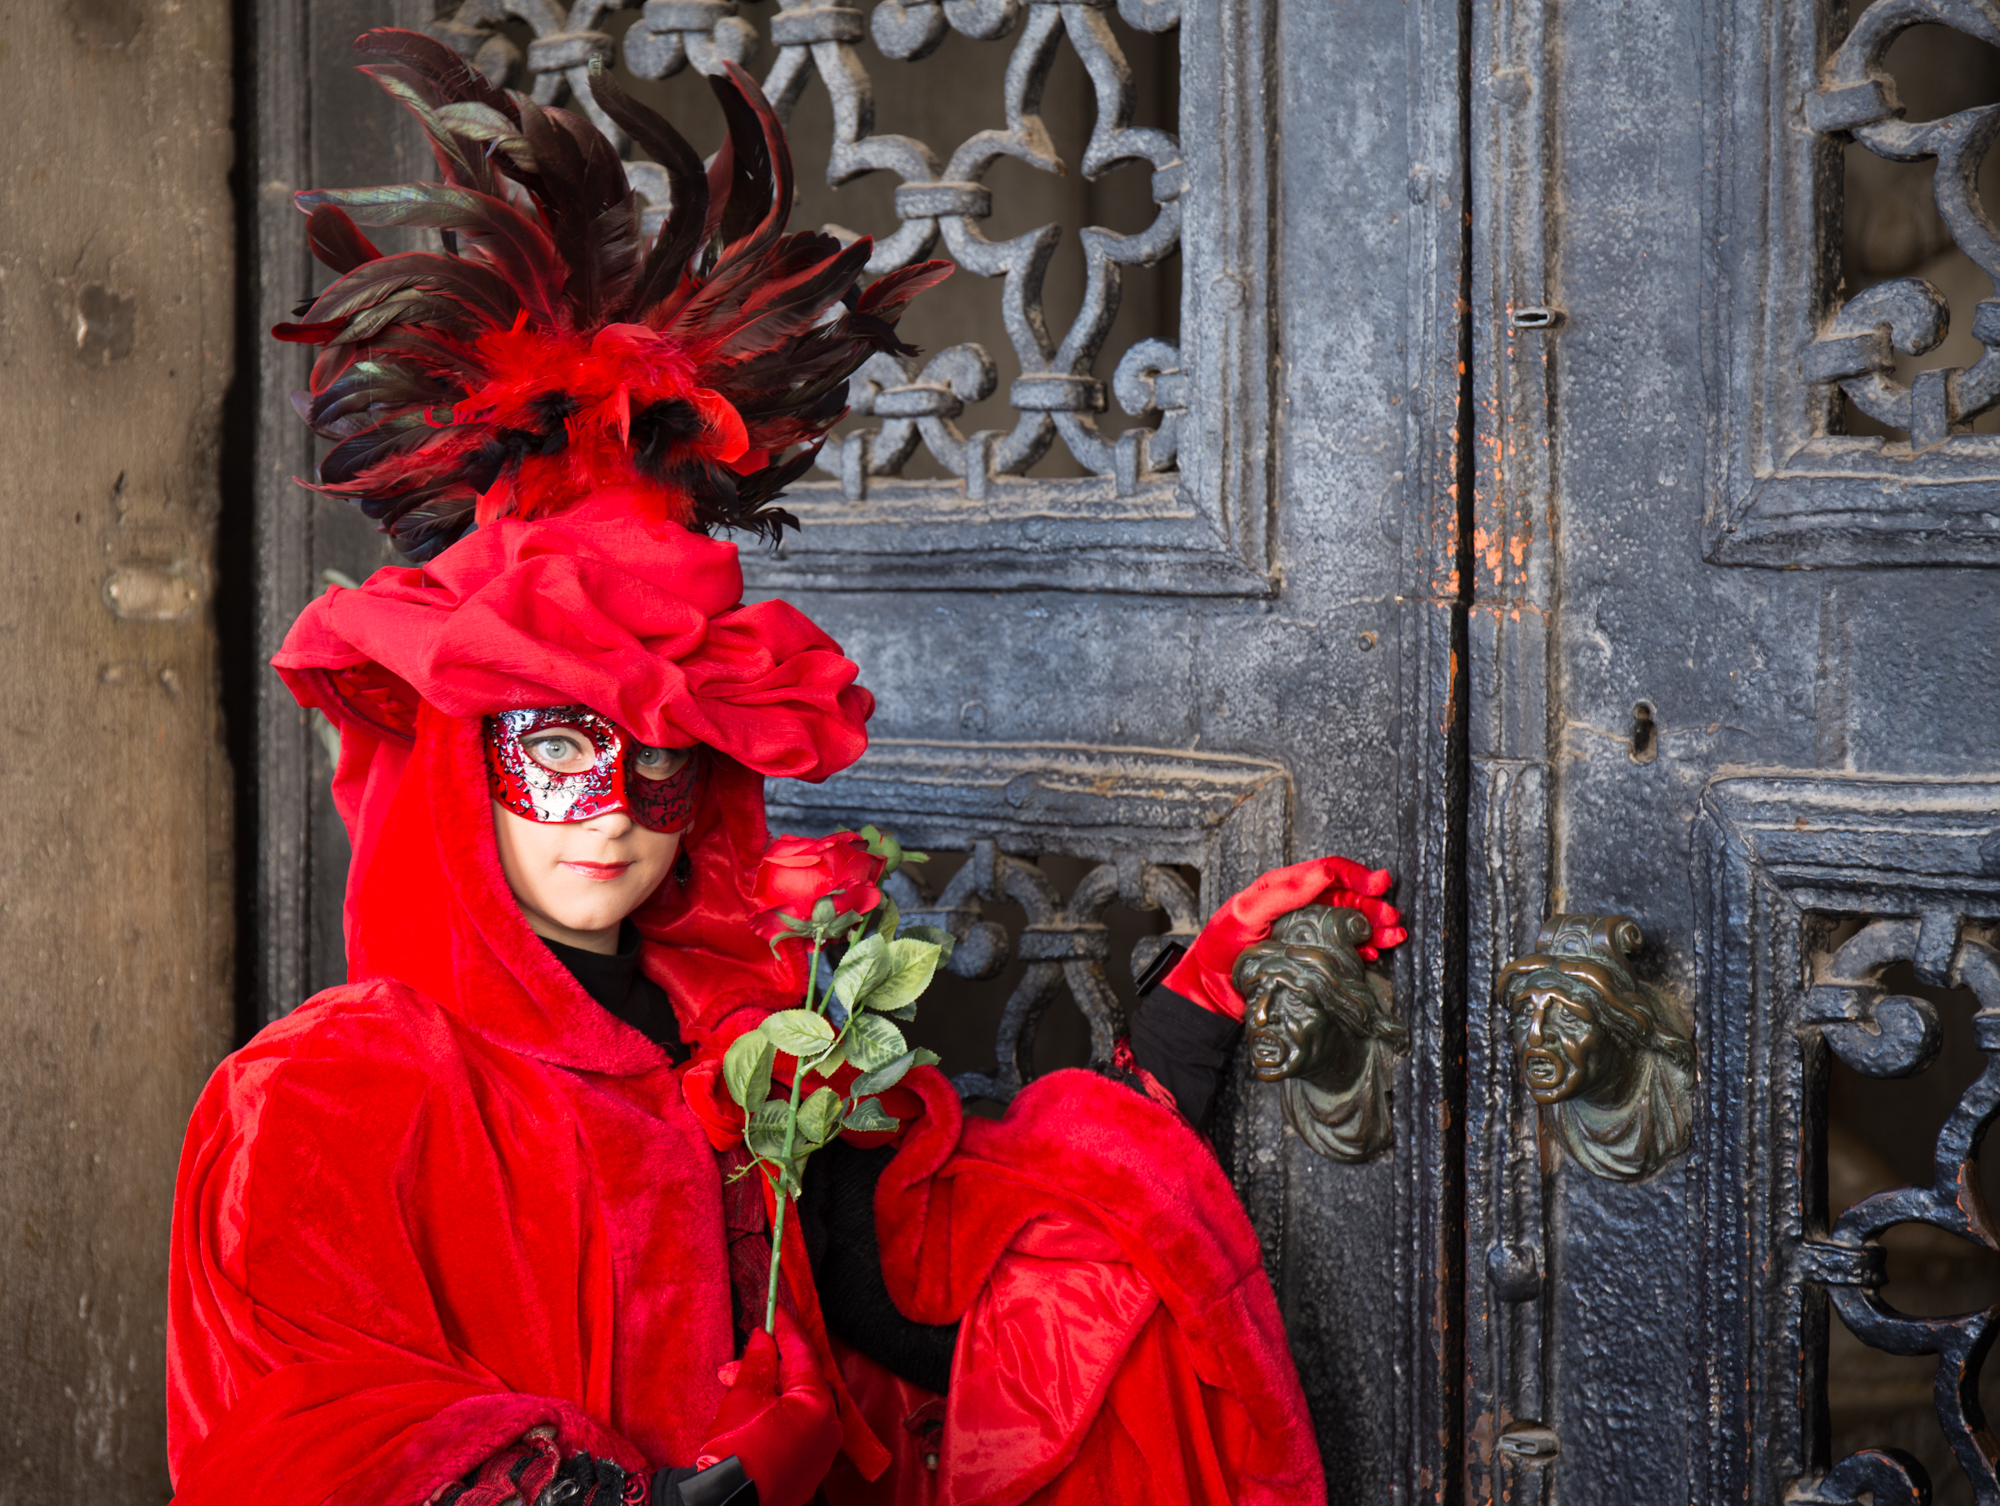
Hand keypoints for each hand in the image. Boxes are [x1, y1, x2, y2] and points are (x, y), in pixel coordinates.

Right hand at [697, 1307, 840, 1505]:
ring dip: (767, 1391)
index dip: (785, 1329)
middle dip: (768, 1366)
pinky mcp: (807, 1468)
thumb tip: (764, 1340)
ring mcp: (820, 1451)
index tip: (775, 1312)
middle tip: (737, 1364)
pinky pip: (797, 1428)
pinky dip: (776, 1414)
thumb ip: (759, 1361)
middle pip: (800, 1380)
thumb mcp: (744, 1395)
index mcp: (818, 1404)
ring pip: (797, 1404)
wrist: (727, 1504)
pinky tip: (751, 1411)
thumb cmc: (738, 1452)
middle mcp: (828, 1426)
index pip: (803, 1353)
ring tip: (734, 1389)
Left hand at [1163, 855, 1405, 1019]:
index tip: (1379, 884)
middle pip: (1346, 897)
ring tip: (1393, 936)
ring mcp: (1306, 929)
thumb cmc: (1221, 947)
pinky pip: (1343, 946)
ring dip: (1374, 927)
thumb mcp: (1246, 913)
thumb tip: (1321, 873)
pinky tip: (1373, 954)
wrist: (1210, 989)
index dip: (1357, 875)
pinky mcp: (1310, 954)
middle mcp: (1299, 905)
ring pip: (1349, 921)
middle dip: (1373, 905)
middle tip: (1392, 918)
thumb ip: (1282, 891)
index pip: (1329, 872)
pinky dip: (1362, 949)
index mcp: (1284, 888)